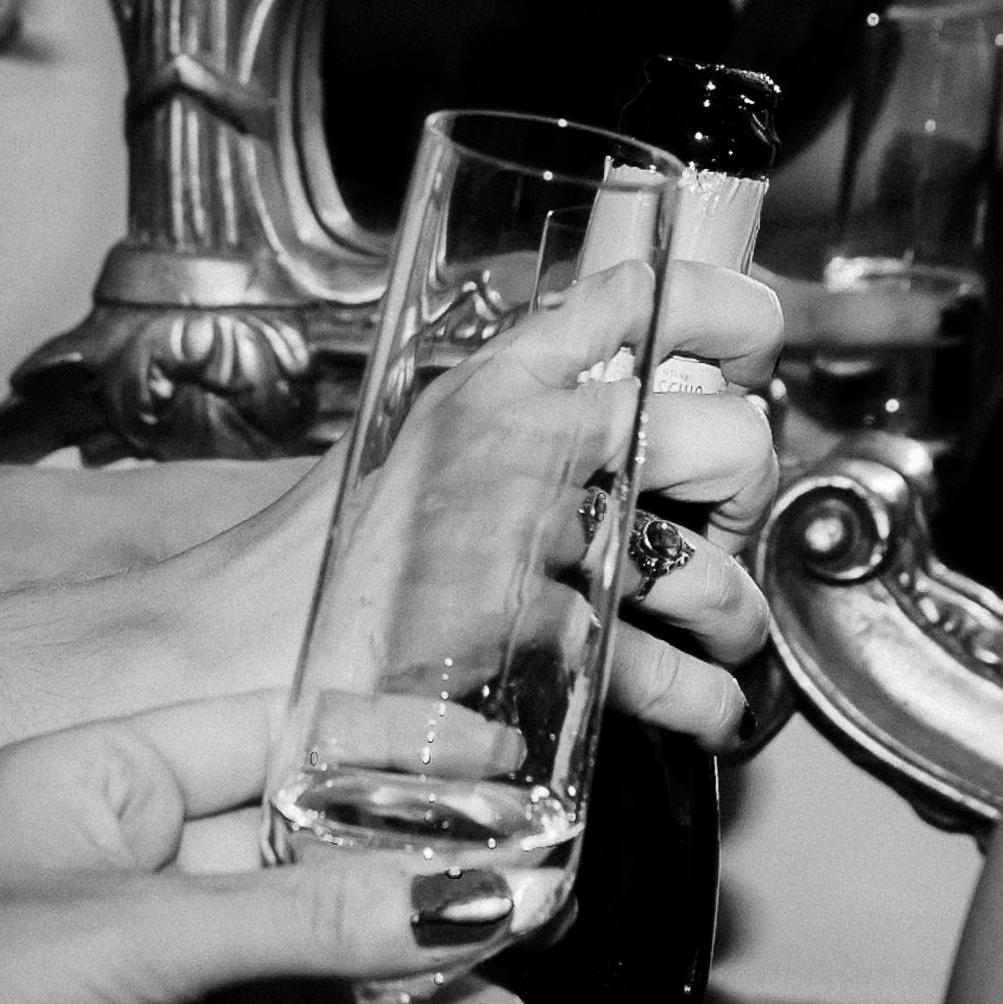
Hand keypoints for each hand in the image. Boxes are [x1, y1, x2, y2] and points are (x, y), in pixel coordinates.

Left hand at [0, 694, 538, 1003]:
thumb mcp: (140, 937)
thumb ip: (313, 922)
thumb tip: (471, 892)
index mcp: (112, 780)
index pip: (286, 736)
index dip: (399, 749)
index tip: (509, 766)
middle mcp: (144, 868)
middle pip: (326, 870)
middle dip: (432, 907)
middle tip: (536, 924)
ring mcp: (159, 976)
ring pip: (326, 977)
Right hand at [365, 259, 779, 752]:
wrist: (249, 632)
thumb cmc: (342, 542)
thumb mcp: (431, 423)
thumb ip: (525, 396)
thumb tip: (628, 379)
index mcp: (503, 378)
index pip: (645, 294)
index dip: (732, 316)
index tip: (753, 353)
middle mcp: (527, 442)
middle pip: (722, 433)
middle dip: (748, 490)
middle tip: (719, 516)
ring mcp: (528, 541)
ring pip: (701, 568)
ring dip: (734, 613)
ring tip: (721, 626)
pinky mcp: (524, 636)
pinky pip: (652, 671)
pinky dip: (699, 701)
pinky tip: (710, 709)